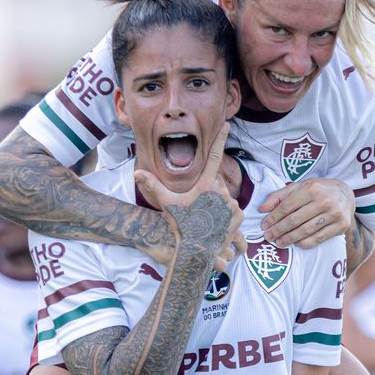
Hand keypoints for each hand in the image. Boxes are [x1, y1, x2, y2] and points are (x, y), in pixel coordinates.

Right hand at [134, 122, 244, 271]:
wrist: (196, 250)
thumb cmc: (180, 226)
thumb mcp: (167, 204)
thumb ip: (154, 186)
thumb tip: (136, 173)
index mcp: (205, 185)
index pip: (214, 156)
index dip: (221, 138)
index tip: (228, 124)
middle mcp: (221, 192)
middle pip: (216, 183)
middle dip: (208, 191)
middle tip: (197, 206)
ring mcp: (232, 204)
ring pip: (224, 197)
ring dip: (217, 204)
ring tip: (205, 217)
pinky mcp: (238, 216)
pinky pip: (232, 209)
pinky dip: (226, 214)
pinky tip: (215, 222)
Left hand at [260, 178, 354, 247]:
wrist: (346, 194)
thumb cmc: (318, 190)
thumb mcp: (300, 187)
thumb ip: (280, 196)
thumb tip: (262, 209)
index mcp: (312, 188)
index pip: (287, 206)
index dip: (274, 217)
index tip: (264, 226)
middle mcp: (324, 200)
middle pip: (295, 219)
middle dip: (279, 230)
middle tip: (268, 237)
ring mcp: (334, 214)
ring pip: (306, 230)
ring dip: (290, 238)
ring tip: (279, 243)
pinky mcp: (341, 226)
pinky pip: (319, 238)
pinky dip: (306, 243)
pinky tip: (296, 243)